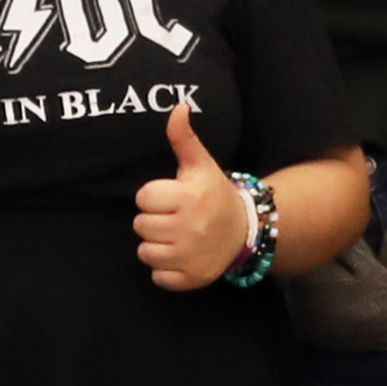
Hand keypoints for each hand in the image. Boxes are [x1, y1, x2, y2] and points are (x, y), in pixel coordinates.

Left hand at [133, 110, 255, 295]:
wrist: (246, 230)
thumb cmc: (214, 193)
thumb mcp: (200, 164)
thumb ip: (184, 138)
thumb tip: (177, 107)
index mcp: (188, 197)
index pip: (143, 198)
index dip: (154, 197)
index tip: (171, 198)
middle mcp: (190, 228)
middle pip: (140, 226)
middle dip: (153, 221)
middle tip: (173, 217)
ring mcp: (191, 256)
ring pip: (145, 252)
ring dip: (155, 246)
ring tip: (175, 236)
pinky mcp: (192, 278)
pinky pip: (158, 277)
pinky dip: (164, 270)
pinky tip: (179, 256)